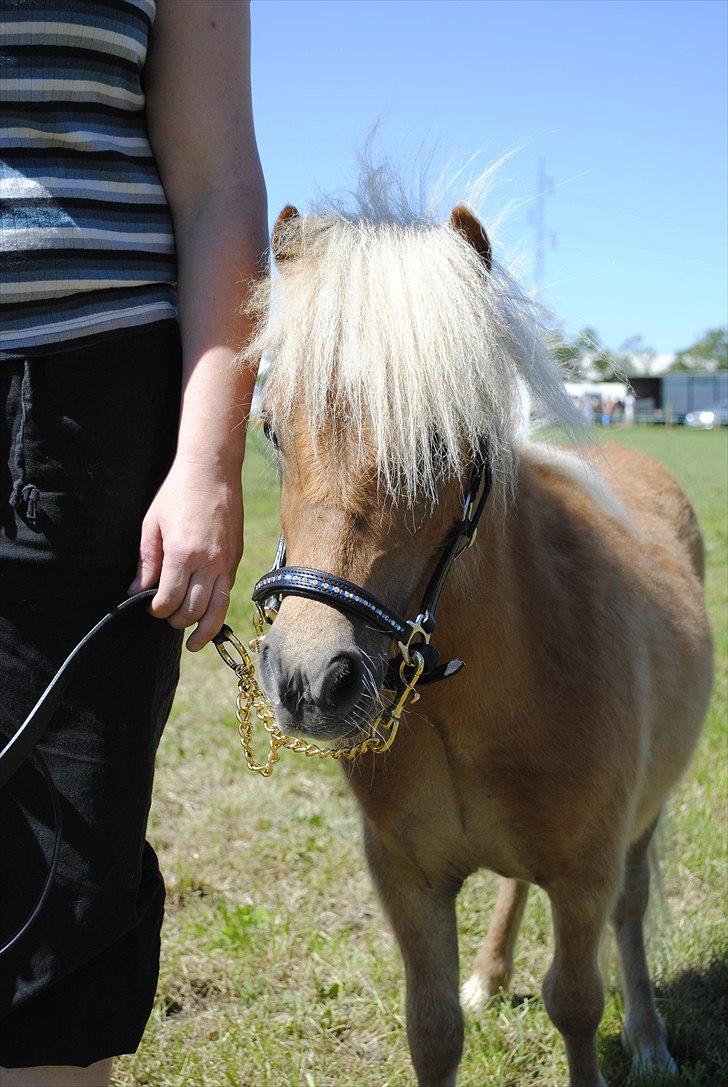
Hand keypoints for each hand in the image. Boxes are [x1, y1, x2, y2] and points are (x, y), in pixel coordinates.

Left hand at [128, 455, 243, 650]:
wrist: (213, 470)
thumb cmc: (177, 493)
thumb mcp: (152, 526)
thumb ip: (146, 563)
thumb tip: (135, 592)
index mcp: (183, 554)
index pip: (169, 600)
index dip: (157, 610)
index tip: (150, 608)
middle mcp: (208, 563)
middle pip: (193, 610)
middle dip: (177, 621)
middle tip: (166, 619)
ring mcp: (226, 562)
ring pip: (218, 609)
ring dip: (204, 631)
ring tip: (194, 643)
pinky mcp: (236, 558)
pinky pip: (228, 592)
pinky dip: (217, 608)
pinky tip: (208, 614)